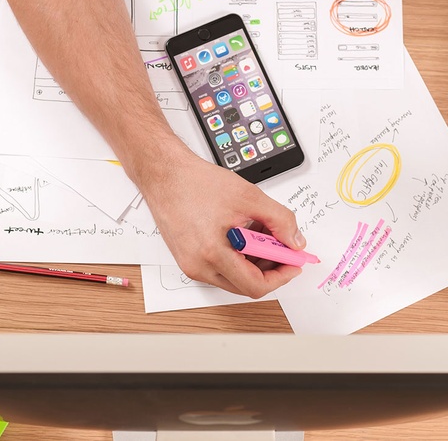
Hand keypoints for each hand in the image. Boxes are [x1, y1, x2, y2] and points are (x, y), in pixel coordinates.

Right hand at [138, 139, 305, 298]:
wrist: (165, 175)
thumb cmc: (195, 183)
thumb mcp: (249, 196)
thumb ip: (279, 220)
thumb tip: (295, 241)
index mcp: (212, 253)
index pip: (255, 286)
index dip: (281, 277)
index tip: (293, 264)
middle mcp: (198, 266)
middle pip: (245, 285)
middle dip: (269, 268)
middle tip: (280, 246)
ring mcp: (190, 264)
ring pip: (233, 277)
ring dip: (253, 261)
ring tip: (259, 233)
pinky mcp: (187, 259)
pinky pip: (219, 268)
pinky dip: (237, 256)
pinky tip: (242, 234)